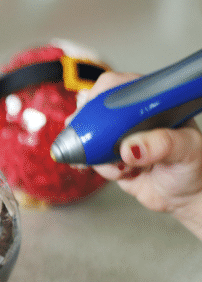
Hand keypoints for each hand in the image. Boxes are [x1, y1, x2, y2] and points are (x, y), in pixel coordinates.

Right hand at [90, 72, 201, 238]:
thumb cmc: (192, 166)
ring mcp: (118, 137)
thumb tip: (131, 147)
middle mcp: (132, 117)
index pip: (120, 86)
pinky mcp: (109, 157)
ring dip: (98, 154)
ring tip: (123, 165)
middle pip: (96, 109)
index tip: (95, 110)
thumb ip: (162, 144)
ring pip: (90, 136)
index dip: (102, 94)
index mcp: (152, 102)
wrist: (184, 195)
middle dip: (91, 127)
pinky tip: (122, 173)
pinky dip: (101, 168)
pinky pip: (91, 158)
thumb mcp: (187, 150)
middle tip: (96, 141)